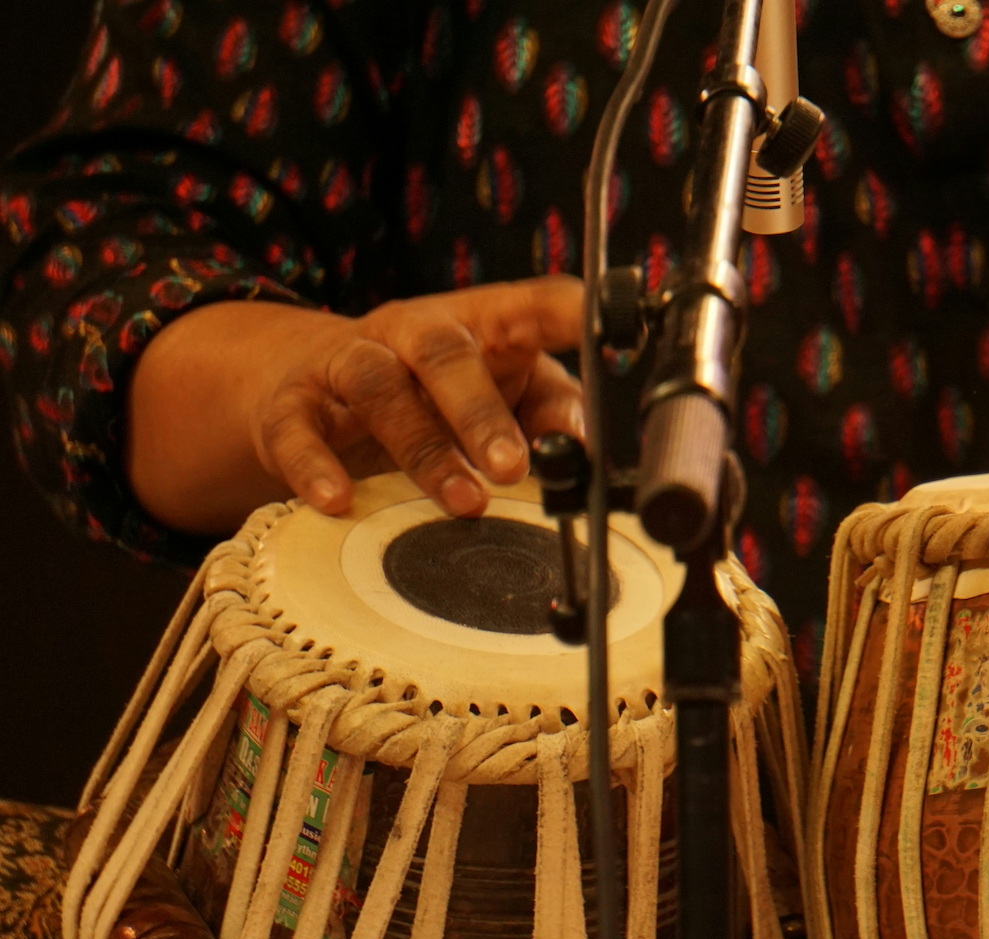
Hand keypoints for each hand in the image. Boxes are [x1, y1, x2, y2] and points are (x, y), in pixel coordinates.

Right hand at [255, 276, 584, 518]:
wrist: (305, 379)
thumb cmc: (431, 388)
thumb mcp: (503, 388)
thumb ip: (553, 408)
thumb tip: (587, 444)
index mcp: (479, 322)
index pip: (531, 303)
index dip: (571, 312)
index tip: (614, 329)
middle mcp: (413, 330)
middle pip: (445, 352)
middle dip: (481, 411)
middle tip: (514, 466)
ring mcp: (348, 360)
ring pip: (378, 387)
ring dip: (423, 449)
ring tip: (463, 502)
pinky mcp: (291, 403)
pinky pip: (297, 429)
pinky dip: (315, 465)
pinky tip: (337, 500)